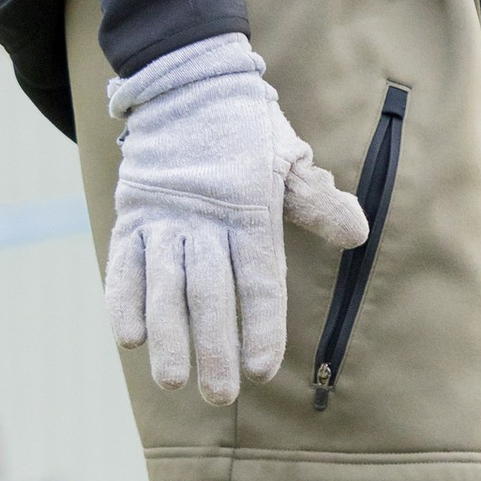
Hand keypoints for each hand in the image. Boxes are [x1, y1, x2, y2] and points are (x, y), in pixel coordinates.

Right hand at [104, 35, 369, 404]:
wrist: (187, 84)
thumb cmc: (249, 130)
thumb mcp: (290, 157)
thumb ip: (318, 200)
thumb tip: (358, 233)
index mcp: (249, 208)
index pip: (256, 278)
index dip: (259, 324)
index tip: (261, 368)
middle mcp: (203, 217)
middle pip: (208, 292)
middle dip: (214, 346)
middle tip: (220, 396)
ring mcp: (162, 217)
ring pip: (163, 285)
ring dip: (167, 336)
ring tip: (173, 381)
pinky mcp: (130, 214)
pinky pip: (123, 263)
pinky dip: (122, 300)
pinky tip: (127, 339)